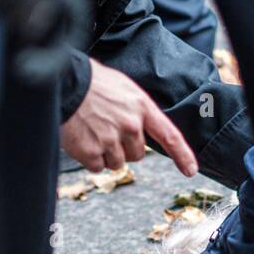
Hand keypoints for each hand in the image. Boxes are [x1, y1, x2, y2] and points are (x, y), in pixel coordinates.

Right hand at [60, 59, 197, 174]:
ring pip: (117, 163)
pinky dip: (89, 158)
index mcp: (141, 107)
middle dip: (124, 148)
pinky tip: (82, 139)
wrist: (63, 82)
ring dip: (106, 154)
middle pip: (137, 154)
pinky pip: (97, 167)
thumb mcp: (123, 89)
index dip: (182, 155)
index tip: (190, 170)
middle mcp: (130, 125)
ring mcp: (111, 140)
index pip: (169, 135)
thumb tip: (139, 134)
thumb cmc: (92, 83)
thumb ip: (136, 111)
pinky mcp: (91, 152)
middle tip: (106, 129)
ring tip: (92, 131)